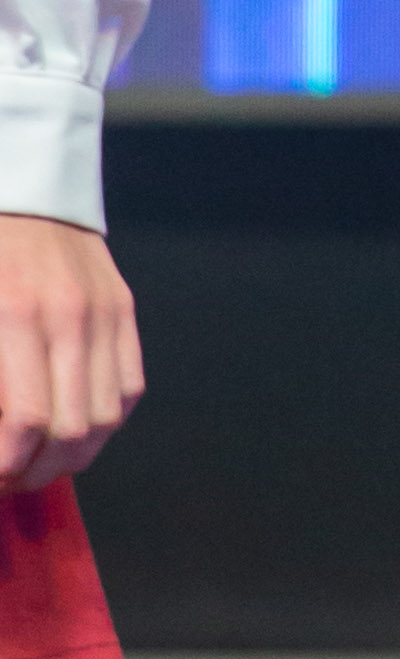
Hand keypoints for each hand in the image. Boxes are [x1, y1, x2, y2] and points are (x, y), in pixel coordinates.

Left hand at [0, 211, 141, 494]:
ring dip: (74, 456)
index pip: (26, 423)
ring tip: (42, 461)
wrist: (20, 182)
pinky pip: (129, 388)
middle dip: (38, 473)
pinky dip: (105, 420)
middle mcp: (68, 319)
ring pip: (106, 420)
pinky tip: (74, 423)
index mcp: (15, 316)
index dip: (7, 465)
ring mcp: (104, 314)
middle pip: (73, 433)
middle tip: (11, 477)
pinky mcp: (123, 310)